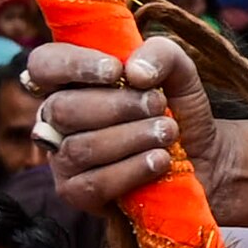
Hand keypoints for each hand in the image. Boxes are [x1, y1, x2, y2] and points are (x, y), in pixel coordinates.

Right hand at [29, 36, 217, 216]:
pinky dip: (132, 170)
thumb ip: (162, 55)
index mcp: (71, 82)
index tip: (116, 71)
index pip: (44, 64)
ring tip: (167, 132)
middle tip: (157, 105)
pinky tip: (160, 160)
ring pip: (80, 147)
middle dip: (117, 106)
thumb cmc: (177, 112)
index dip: (72, 64)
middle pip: (61, 108)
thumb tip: (134, 72)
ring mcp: (62, 158)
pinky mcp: (75, 192)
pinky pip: (93, 184)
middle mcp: (57, 119)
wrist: (202, 161)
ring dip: (132, 137)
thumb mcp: (179, 74)